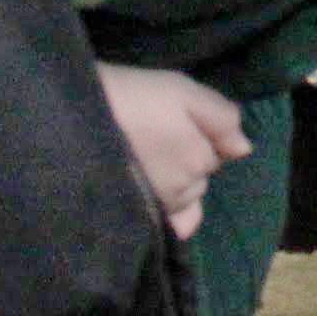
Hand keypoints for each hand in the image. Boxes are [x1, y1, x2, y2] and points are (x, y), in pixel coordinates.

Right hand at [98, 64, 248, 238]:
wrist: (73, 116)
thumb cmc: (133, 96)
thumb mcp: (182, 90)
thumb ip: (220, 117)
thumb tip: (243, 148)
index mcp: (199, 158)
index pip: (216, 153)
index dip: (200, 134)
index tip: (174, 119)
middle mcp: (183, 190)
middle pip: (200, 176)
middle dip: (189, 159)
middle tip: (157, 136)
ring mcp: (158, 207)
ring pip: (185, 197)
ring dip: (177, 182)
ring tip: (148, 159)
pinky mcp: (134, 215)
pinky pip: (171, 225)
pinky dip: (173, 216)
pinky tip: (159, 201)